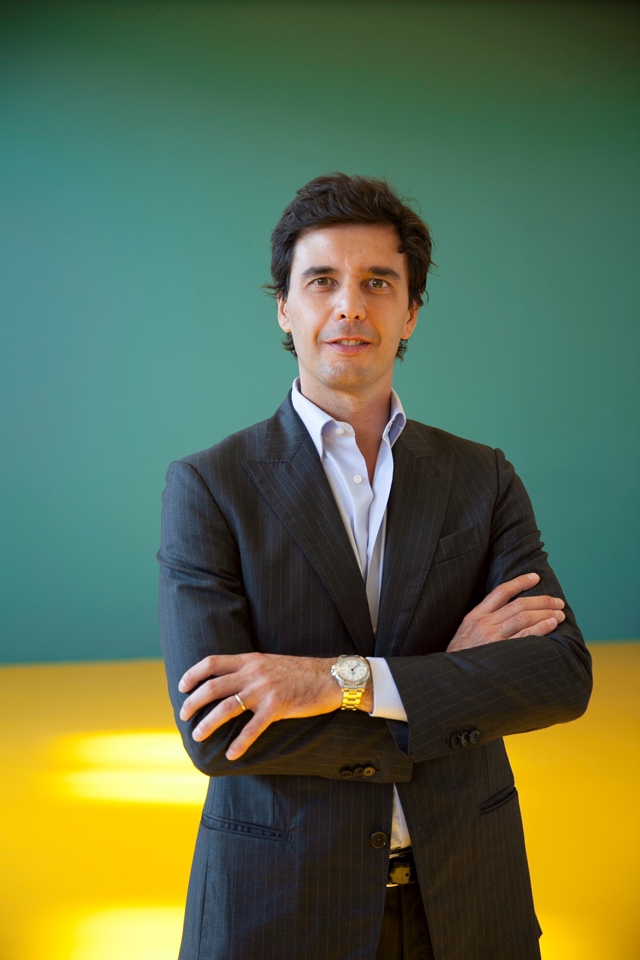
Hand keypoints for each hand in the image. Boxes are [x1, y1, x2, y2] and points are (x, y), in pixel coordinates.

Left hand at [178, 653, 372, 759]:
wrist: (329, 677)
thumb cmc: (300, 672)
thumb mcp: (270, 663)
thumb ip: (249, 670)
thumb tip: (228, 682)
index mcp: (250, 660)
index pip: (212, 662)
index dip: (193, 674)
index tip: (182, 687)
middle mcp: (253, 673)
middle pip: (212, 686)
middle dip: (193, 702)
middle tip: (184, 715)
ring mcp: (264, 689)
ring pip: (226, 707)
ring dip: (208, 723)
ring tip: (198, 735)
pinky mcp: (277, 707)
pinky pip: (253, 728)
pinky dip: (240, 743)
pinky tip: (232, 754)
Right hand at [447, 573, 564, 652]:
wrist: (450, 679)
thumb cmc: (461, 657)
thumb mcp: (466, 633)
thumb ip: (483, 622)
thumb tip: (508, 615)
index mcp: (476, 616)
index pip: (501, 592)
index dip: (520, 582)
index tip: (535, 577)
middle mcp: (485, 623)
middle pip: (518, 604)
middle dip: (542, 601)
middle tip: (558, 602)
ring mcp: (493, 637)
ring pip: (524, 617)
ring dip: (545, 613)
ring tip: (559, 614)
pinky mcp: (501, 651)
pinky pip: (525, 636)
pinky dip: (540, 628)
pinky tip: (551, 624)